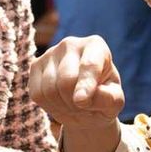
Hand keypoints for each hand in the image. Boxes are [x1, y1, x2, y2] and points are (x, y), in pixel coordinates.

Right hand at [29, 35, 124, 151]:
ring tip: (74, 106)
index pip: (89, 65)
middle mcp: (71, 43)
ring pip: (49, 89)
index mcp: (96, 46)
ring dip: (63, 106)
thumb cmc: (104, 98)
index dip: (85, 85)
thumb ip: (108, 99)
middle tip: (84, 108)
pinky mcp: (35, 65)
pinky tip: (60, 103)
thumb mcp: (115, 101)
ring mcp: (50, 52)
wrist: (85, 102)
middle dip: (75, 103)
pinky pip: (37, 94)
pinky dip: (49, 106)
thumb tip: (83, 98)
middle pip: (66, 80)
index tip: (82, 101)